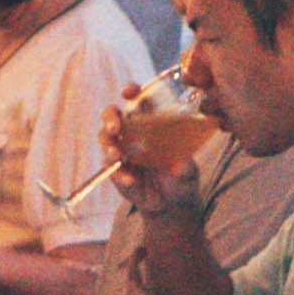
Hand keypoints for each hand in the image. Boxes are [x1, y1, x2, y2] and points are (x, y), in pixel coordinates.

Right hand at [103, 88, 214, 221]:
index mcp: (150, 122)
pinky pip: (110, 168)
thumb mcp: (188, 171)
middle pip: (112, 115)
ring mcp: (121, 150)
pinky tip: (130, 181)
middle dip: (110, 118)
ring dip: (109, 145)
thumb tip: (181, 164)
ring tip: (117, 155)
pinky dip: (118, 173)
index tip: (129, 92)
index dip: (131, 92)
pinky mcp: (115, 170)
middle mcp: (132, 132)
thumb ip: (185, 167)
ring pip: (105, 139)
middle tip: (115, 128)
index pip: (137, 100)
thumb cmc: (181, 177)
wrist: (171, 202)